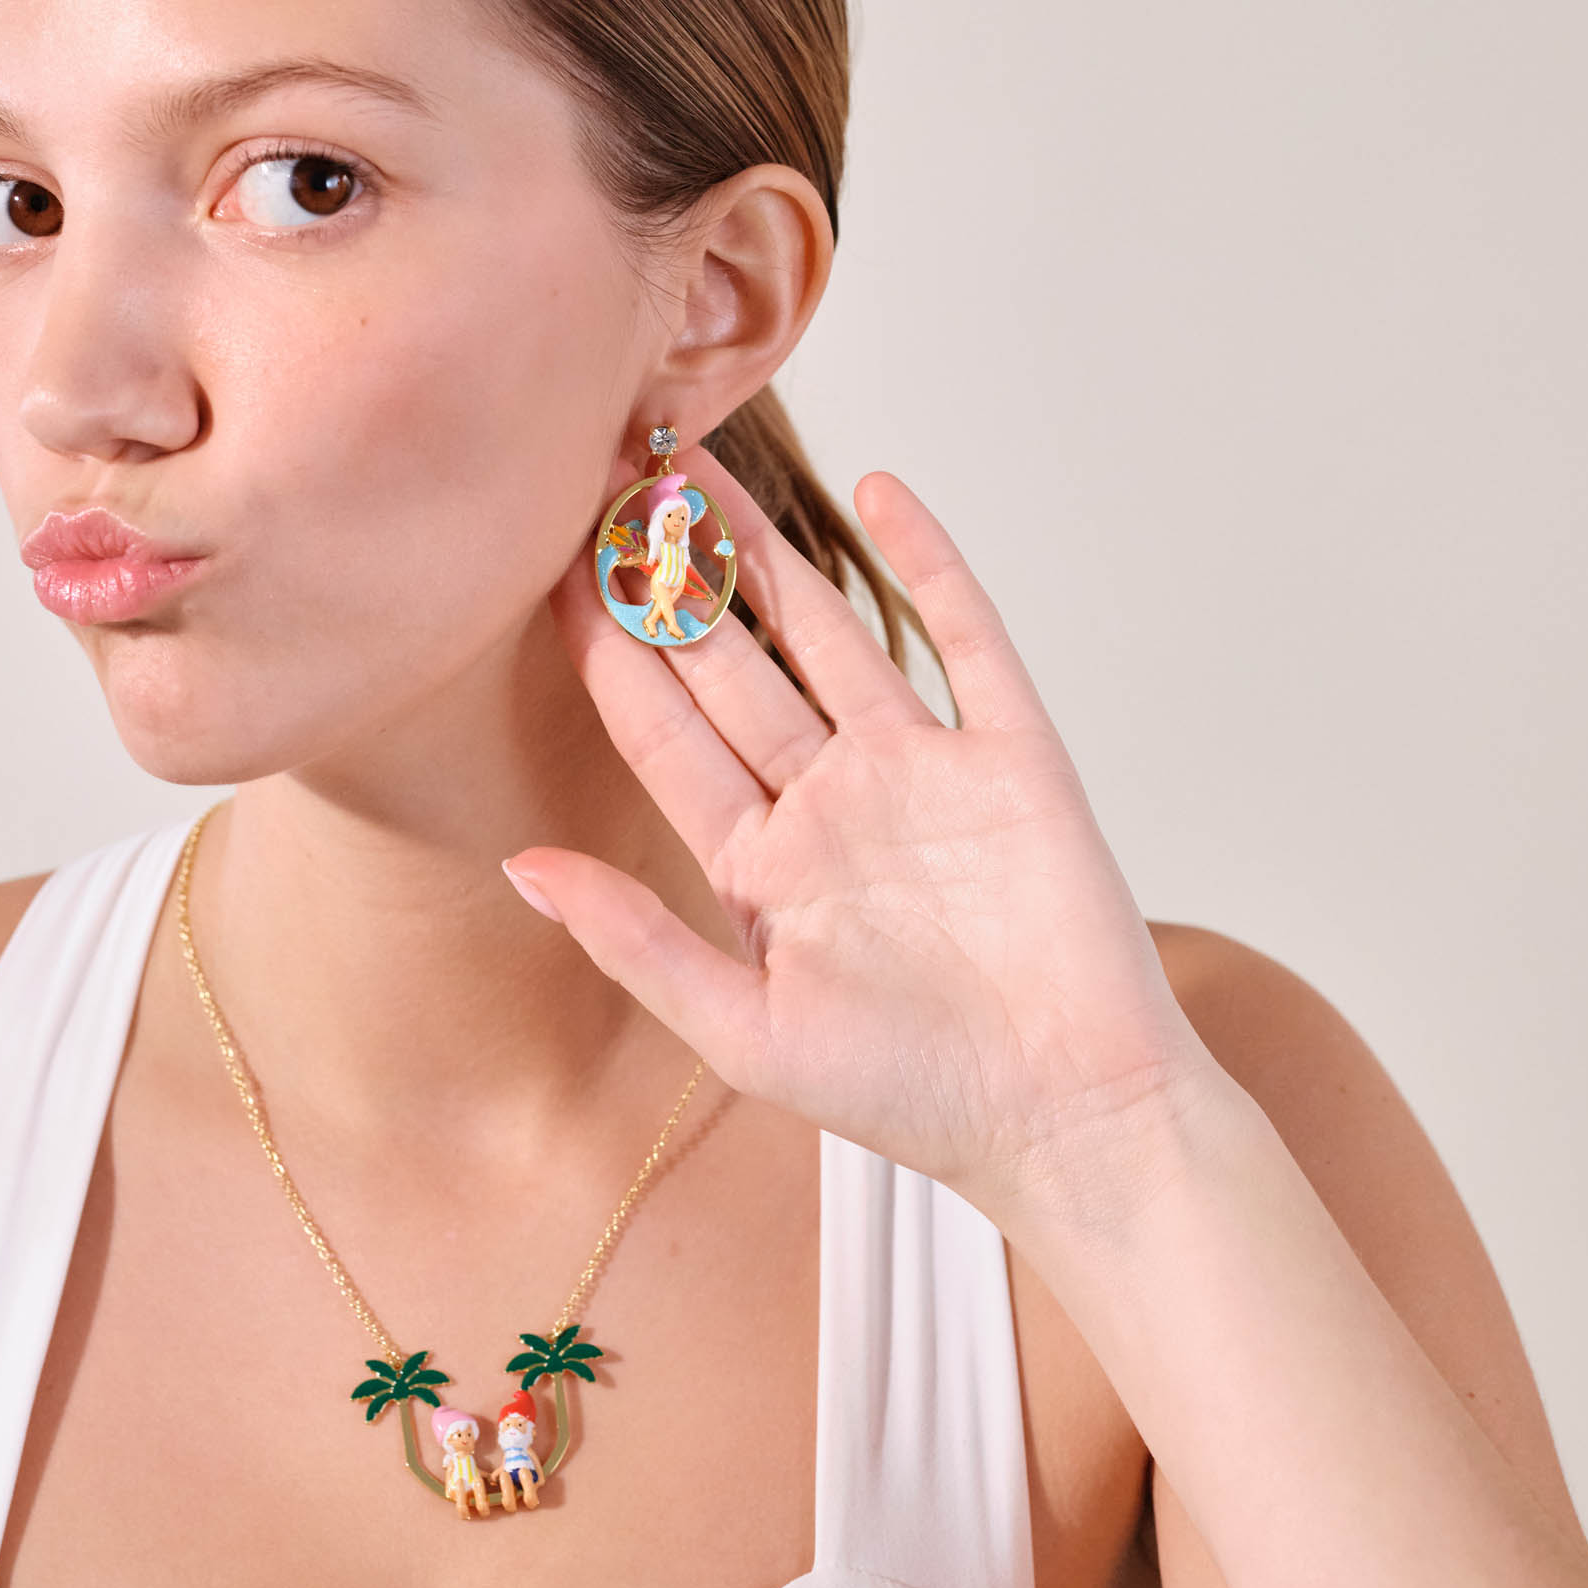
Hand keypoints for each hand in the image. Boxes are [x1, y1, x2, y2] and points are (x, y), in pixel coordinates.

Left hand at [505, 446, 1221, 1227]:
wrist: (1070, 1121)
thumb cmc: (913, 1095)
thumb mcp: (744, 1033)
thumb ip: (634, 940)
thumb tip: (517, 864)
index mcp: (758, 863)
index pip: (661, 729)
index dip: (605, 648)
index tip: (543, 564)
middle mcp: (829, 799)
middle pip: (731, 660)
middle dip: (668, 575)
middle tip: (609, 478)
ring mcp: (921, 770)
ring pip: (827, 629)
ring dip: (766, 548)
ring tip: (699, 466)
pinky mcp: (1012, 758)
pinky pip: (965, 639)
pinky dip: (930, 563)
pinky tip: (883, 492)